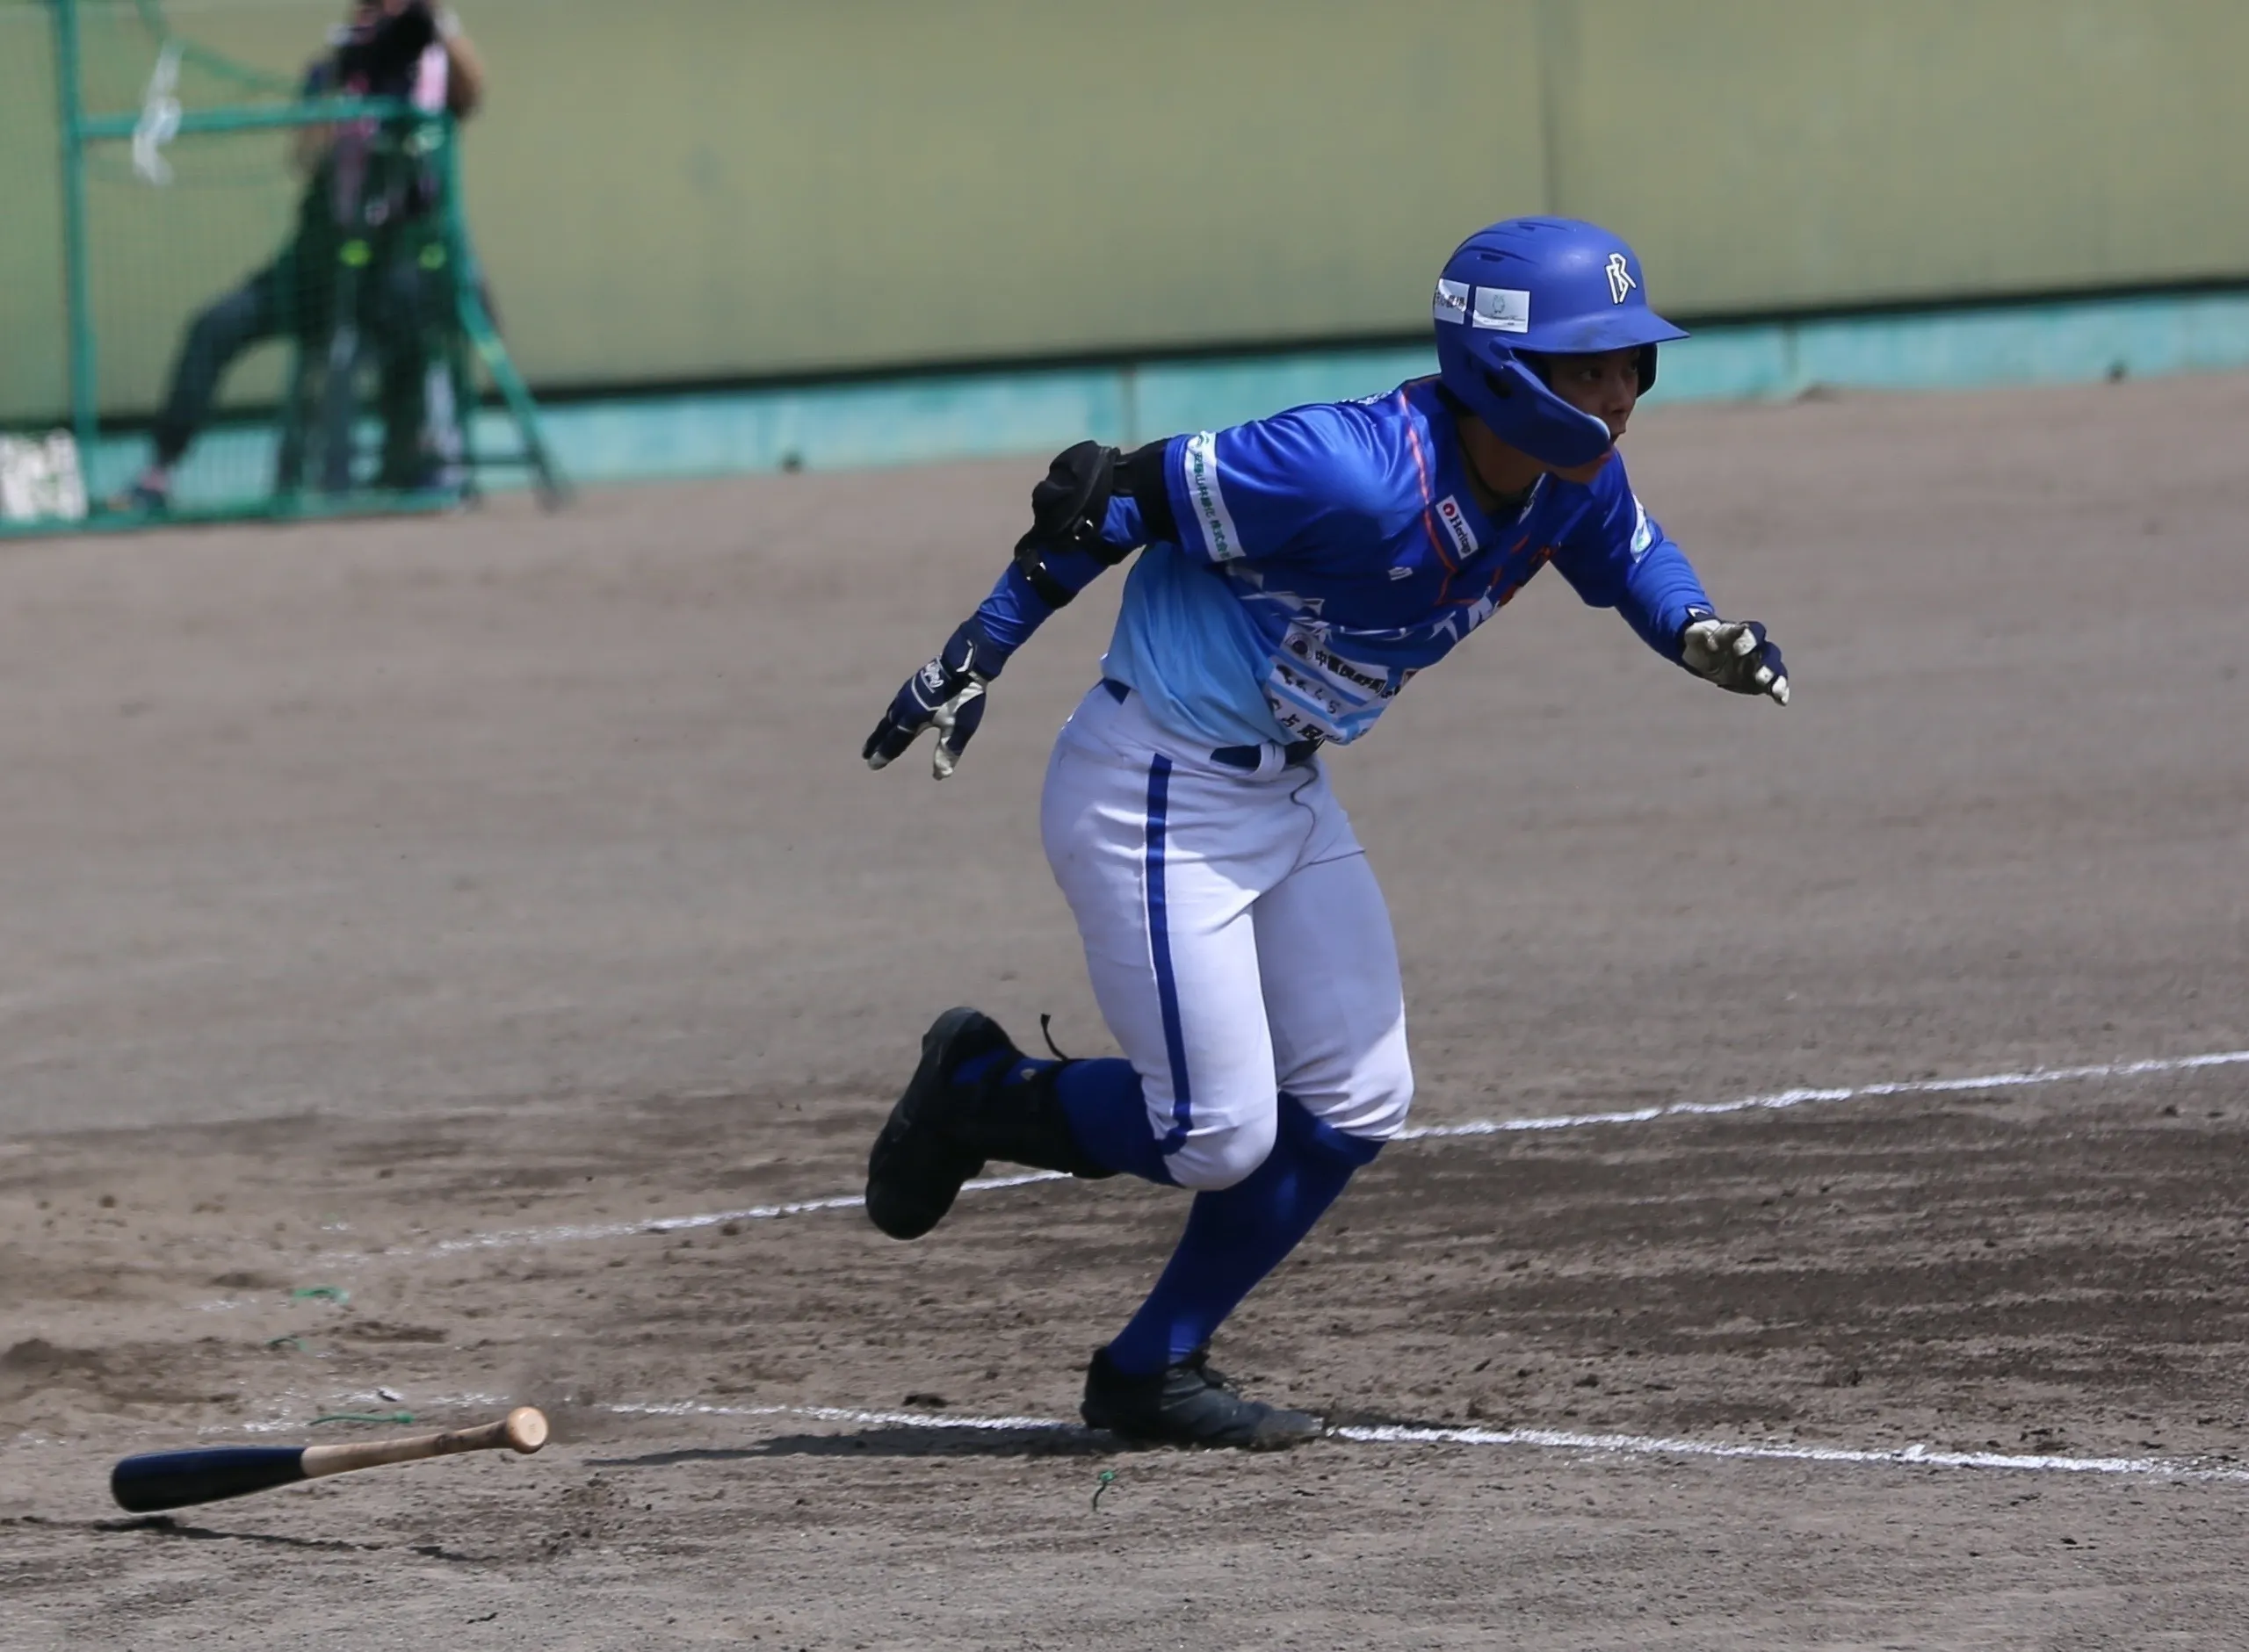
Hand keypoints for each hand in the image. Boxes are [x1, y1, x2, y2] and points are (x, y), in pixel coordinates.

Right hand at [862, 622, 1001, 777]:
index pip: (894, 741)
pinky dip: (893, 712)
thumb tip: (940, 775)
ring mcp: (908, 691)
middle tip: (865, 753)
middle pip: (886, 727)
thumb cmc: (963, 698)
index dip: (883, 754)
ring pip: (891, 712)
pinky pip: (898, 702)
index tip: (871, 765)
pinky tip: (899, 710)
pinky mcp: (915, 682)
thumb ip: (947, 751)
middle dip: (876, 742)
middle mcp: (905, 705)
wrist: (965, 664)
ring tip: (880, 733)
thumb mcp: (959, 728)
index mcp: (912, 718)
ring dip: (883, 726)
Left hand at [1680, 611, 1789, 704]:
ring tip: (1776, 691)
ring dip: (1777, 679)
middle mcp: (1757, 647)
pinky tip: (1781, 701)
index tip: (1738, 650)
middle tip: (1760, 676)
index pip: (1753, 631)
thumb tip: (1710, 641)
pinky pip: (1774, 684)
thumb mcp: (1696, 635)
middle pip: (1769, 652)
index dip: (1749, 640)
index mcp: (1743, 632)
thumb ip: (1701, 634)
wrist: (1704, 655)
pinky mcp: (1761, 681)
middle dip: (1767, 663)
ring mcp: (1761, 664)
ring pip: (1776, 668)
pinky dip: (1779, 691)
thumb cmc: (1702, 641)